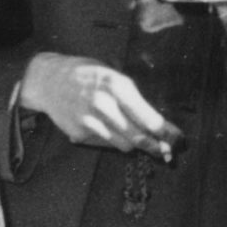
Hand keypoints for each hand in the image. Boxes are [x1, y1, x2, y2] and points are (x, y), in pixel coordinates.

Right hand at [21, 54, 183, 157]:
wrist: (49, 80)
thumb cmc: (86, 75)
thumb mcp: (113, 75)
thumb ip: (132, 98)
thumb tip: (155, 122)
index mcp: (117, 86)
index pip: (148, 118)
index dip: (166, 132)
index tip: (177, 140)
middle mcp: (104, 105)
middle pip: (138, 137)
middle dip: (156, 147)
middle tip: (167, 151)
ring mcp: (90, 122)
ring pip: (123, 145)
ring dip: (134, 144)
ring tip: (138, 138)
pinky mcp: (78, 134)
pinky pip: (105, 143)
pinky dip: (112, 141)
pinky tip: (108, 129)